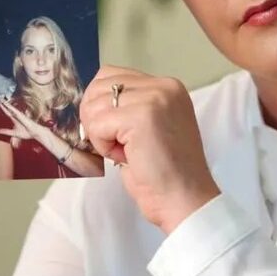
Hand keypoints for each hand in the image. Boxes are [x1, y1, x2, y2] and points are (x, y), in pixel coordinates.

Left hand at [0, 99, 52, 147]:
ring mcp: (18, 114)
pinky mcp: (20, 115)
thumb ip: (6, 131)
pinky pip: (13, 109)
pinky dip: (9, 106)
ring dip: (5, 103)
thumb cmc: (26, 133)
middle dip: (3, 104)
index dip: (3, 108)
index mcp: (15, 120)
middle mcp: (16, 116)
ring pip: (10, 107)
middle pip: (8, 109)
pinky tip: (5, 103)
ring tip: (0, 99)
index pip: (7, 112)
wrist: (34, 133)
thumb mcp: (13, 133)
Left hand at [80, 65, 220, 233]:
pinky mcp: (142, 116)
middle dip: (96, 118)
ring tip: (126, 152)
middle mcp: (164, 86)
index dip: (100, 105)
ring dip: (101, 134)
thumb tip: (91, 102)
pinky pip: (97, 124)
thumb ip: (130, 107)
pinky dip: (103, 145)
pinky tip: (125, 157)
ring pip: (94, 105)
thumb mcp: (150, 127)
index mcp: (168, 87)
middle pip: (98, 86)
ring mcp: (154, 98)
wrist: (185, 200)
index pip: (111, 75)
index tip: (113, 131)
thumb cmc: (165, 173)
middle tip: (118, 144)